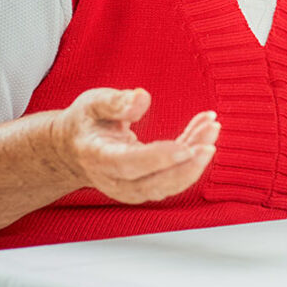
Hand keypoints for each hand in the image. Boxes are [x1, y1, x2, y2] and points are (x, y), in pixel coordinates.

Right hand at [59, 88, 218, 203]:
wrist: (74, 149)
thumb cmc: (86, 123)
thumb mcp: (92, 104)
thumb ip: (114, 102)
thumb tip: (142, 97)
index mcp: (98, 158)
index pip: (129, 164)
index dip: (158, 159)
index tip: (185, 148)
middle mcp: (115, 180)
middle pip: (154, 183)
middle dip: (187, 166)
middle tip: (210, 142)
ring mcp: (131, 188)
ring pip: (169, 183)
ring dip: (195, 160)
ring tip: (212, 127)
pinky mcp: (147, 185)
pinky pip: (175, 175)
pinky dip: (193, 154)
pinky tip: (206, 127)